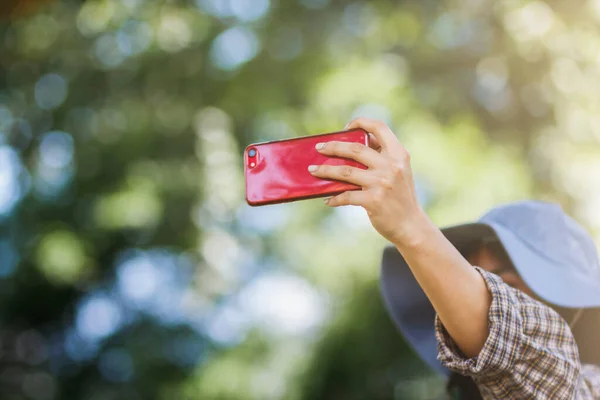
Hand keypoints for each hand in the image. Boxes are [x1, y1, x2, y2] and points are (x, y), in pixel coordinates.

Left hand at [308, 117, 427, 245]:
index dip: (361, 122)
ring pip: (345, 171)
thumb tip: (353, 144)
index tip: (345, 128)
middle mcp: (391, 166)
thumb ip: (383, 156)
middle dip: (333, 146)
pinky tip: (327, 199)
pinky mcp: (373, 201)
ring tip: (313, 170)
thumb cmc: (400, 196)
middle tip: (319, 148)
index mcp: (398, 154)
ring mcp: (382, 183)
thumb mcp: (399, 171)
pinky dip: (334, 198)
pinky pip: (346, 195)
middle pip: (355, 149)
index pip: (379, 127)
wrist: (411, 225)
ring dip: (325, 170)